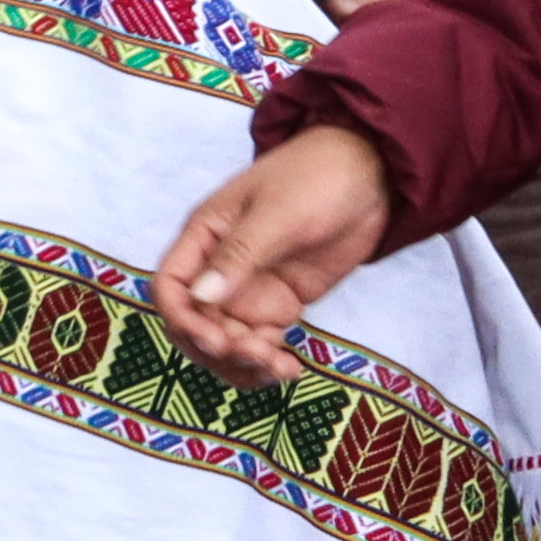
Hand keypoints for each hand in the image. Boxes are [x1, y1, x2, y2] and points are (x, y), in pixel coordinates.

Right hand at [149, 128, 394, 386]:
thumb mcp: (278, 213)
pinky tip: (290, 369)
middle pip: (195, 325)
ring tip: (279, 368)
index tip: (215, 340)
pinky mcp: (279, 304)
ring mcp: (248, 289)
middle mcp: (218, 268)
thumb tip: (200, 297)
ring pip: (226, 342)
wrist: (370, 171)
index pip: (170, 287)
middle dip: (218, 349)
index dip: (182, 319)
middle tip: (257, 354)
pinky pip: (260, 343)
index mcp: (204, 237)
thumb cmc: (316, 176)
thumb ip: (240, 255)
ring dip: (243, 364)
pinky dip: (268, 363)